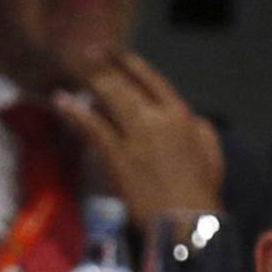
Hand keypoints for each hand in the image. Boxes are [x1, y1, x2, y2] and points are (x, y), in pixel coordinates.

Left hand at [52, 50, 223, 218]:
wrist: (186, 220)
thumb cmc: (201, 191)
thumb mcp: (210, 151)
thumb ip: (199, 128)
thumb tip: (188, 117)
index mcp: (180, 115)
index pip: (151, 79)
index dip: (130, 63)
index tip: (115, 52)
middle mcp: (157, 119)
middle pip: (125, 84)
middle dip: (103, 64)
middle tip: (86, 50)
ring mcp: (136, 137)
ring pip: (109, 99)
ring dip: (89, 79)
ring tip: (73, 64)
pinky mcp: (118, 157)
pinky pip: (93, 127)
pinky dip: (75, 112)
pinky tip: (61, 100)